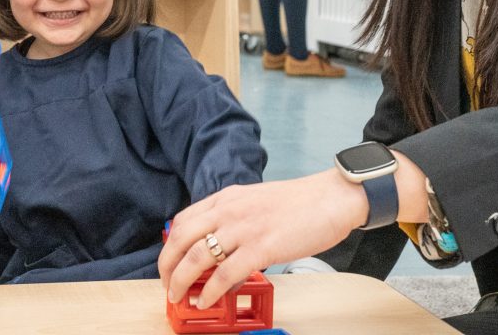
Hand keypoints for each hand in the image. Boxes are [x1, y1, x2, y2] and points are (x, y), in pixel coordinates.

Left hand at [158, 170, 368, 308]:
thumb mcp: (255, 205)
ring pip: (198, 256)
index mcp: (226, 198)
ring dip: (182, 280)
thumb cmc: (298, 204)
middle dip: (168, 265)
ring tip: (179, 297)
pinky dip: (211, 290)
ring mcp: (243, 228)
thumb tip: (224, 262)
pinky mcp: (261, 247)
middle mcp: (228, 210)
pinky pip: (226, 273)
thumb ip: (235, 226)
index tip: (168, 264)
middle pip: (182, 237)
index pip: (184, 220)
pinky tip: (206, 300)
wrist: (330, 198)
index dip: (170, 245)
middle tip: (167, 286)